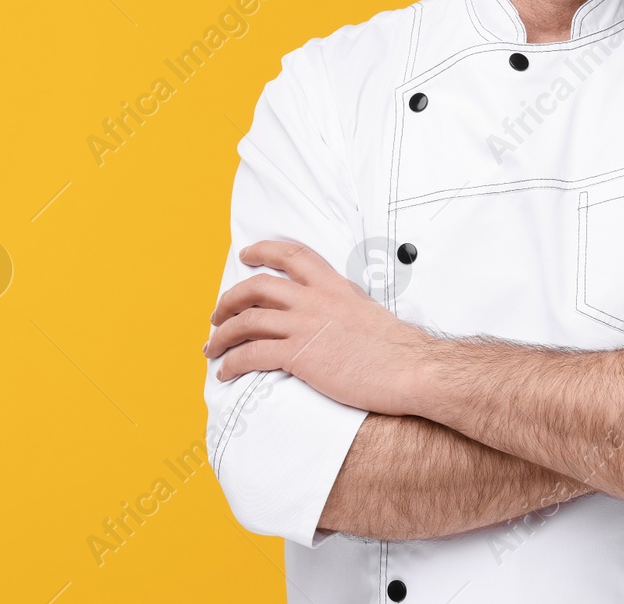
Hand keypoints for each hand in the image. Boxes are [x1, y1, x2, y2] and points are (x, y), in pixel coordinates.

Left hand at [203, 240, 427, 414]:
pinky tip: (226, 372)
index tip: (247, 254)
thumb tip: (331, 319)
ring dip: (222, 335)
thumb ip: (343, 308)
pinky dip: (232, 363)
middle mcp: (315, 300)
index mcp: (334, 286)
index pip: (293, 254)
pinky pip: (252, 355)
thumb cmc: (396, 349)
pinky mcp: (300, 355)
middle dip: (229, 299)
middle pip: (257, 286)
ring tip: (212, 347)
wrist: (411, 368)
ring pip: (246, 321)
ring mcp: (306, 326)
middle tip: (217, 314)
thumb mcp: (367, 312)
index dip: (263, 250)